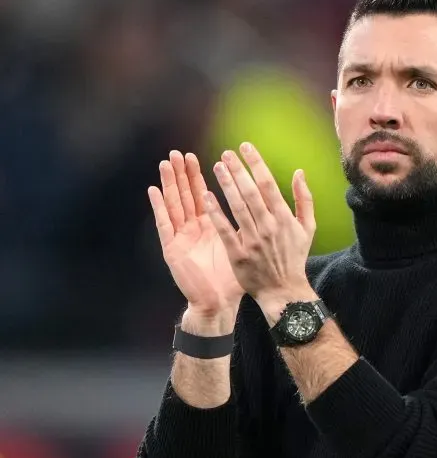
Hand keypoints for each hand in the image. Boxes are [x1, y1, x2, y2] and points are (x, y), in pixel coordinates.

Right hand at [148, 151, 243, 322]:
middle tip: (179, 153)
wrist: (218, 304)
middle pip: (186, 196)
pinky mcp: (172, 249)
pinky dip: (159, 207)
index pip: (204, 196)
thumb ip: (245, 227)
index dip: (200, 177)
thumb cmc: (231, 280)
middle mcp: (194, 230)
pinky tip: (154, 190)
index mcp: (210, 227)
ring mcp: (181, 238)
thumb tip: (260, 208)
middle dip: (183, 175)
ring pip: (174, 205)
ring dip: (169, 184)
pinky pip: (164, 224)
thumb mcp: (241, 248)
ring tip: (166, 163)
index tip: (199, 157)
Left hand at [205, 143, 316, 309]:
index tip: (245, 147)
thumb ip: (304, 199)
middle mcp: (268, 227)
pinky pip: (225, 230)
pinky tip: (206, 196)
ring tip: (217, 167)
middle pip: (251, 192)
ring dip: (226, 185)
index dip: (256, 163)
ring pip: (237, 207)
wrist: (284, 291)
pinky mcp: (239, 255)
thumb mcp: (307, 228)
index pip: (268, 184)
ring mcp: (253, 241)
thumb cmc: (294, 258)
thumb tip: (299, 172)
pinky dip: (216, 212)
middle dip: (238, 170)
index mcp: (284, 218)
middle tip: (226, 153)